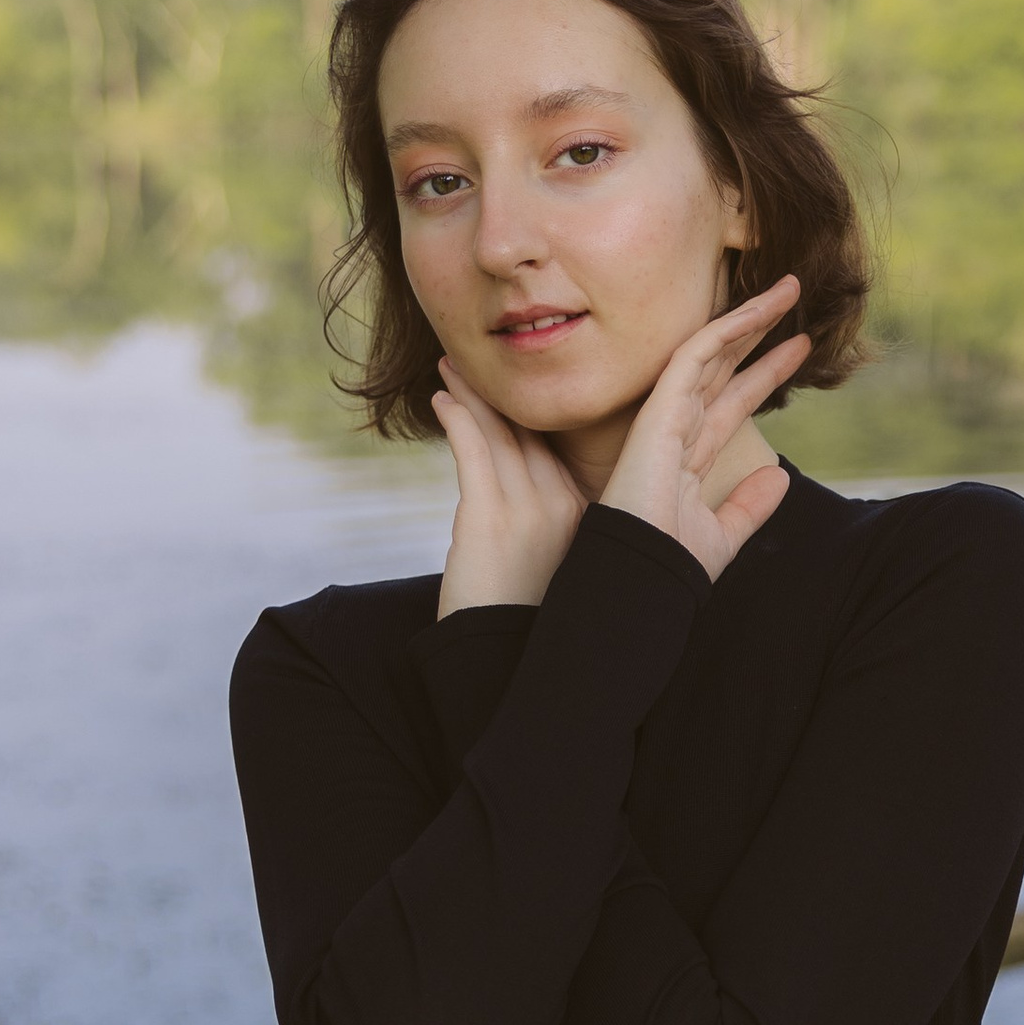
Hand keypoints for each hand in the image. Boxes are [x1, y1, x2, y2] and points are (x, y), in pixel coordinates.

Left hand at [432, 365, 588, 615]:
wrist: (502, 662)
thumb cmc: (521, 619)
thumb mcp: (548, 564)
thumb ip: (543, 524)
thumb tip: (521, 502)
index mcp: (581, 514)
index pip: (550, 447)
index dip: (526, 413)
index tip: (509, 388)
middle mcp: (561, 504)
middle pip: (525, 431)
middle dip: (496, 394)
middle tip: (472, 362)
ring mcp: (527, 508)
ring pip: (497, 434)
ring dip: (471, 395)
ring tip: (450, 366)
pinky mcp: (488, 516)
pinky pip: (472, 452)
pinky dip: (457, 420)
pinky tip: (443, 399)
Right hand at [599, 279, 812, 584]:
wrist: (643, 580)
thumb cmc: (672, 565)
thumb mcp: (722, 534)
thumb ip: (750, 506)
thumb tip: (780, 477)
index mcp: (690, 455)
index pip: (733, 399)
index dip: (765, 371)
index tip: (799, 347)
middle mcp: (678, 429)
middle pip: (724, 366)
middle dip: (758, 331)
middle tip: (793, 297)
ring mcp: (665, 416)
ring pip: (711, 352)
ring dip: (750, 318)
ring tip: (789, 290)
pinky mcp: (658, 411)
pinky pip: (693, 358)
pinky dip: (724, 331)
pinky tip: (755, 311)